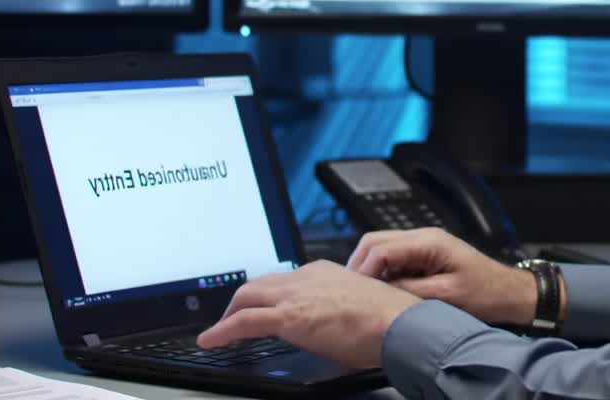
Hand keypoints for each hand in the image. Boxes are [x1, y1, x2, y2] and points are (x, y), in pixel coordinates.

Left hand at [196, 260, 420, 368]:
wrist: (398, 323)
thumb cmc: (388, 320)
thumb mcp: (357, 305)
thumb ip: (336, 307)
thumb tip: (331, 325)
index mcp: (323, 271)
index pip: (284, 279)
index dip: (267, 294)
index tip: (262, 306)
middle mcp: (306, 276)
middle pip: (259, 284)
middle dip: (241, 301)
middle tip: (231, 318)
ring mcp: (296, 294)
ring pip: (247, 296)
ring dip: (230, 313)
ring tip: (220, 330)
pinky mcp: (289, 316)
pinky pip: (244, 321)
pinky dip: (222, 330)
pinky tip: (211, 340)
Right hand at [348, 228, 537, 327]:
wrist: (510, 294)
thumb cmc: (486, 294)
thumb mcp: (444, 297)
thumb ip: (408, 291)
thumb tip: (378, 291)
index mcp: (428, 242)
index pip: (380, 248)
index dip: (362, 271)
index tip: (356, 293)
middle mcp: (423, 237)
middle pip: (375, 242)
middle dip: (360, 266)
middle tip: (353, 293)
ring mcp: (424, 244)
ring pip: (382, 249)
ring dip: (371, 269)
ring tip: (366, 294)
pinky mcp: (425, 256)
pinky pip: (395, 259)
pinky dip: (383, 272)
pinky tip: (383, 291)